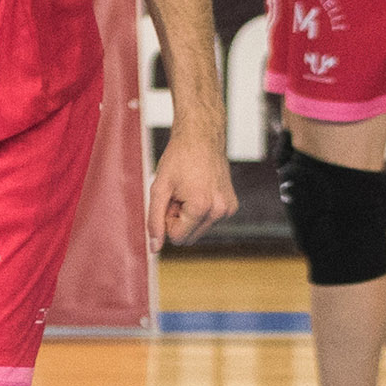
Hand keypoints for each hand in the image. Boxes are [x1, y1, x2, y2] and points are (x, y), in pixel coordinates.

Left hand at [146, 124, 234, 247]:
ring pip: (198, 230)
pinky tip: (199, 189)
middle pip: (189, 237)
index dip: (167, 220)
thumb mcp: (159, 188)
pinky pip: (209, 221)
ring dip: (189, 214)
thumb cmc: (179, 158)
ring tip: (188, 190)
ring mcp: (228, 209)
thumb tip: (154, 248)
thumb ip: (154, 220)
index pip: (177, 238)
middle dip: (179, 220)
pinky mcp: (232, 206)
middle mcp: (219, 211)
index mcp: (201, 208)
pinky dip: (200, 210)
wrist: (202, 137)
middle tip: (178, 194)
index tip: (170, 199)